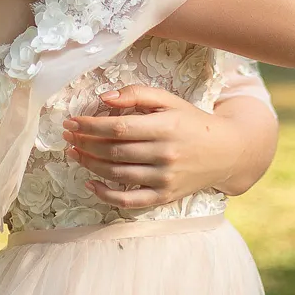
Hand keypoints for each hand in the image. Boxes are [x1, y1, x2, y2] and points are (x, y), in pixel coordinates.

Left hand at [61, 84, 241, 208]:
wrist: (226, 151)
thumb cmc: (192, 121)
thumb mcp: (169, 100)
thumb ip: (136, 94)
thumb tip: (103, 98)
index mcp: (165, 127)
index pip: (118, 127)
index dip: (90, 125)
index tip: (73, 121)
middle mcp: (165, 154)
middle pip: (114, 151)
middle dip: (85, 142)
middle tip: (68, 136)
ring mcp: (164, 178)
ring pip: (117, 174)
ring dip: (90, 164)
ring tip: (74, 153)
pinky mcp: (164, 196)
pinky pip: (129, 200)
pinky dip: (106, 195)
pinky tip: (90, 183)